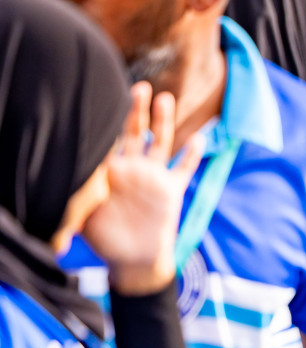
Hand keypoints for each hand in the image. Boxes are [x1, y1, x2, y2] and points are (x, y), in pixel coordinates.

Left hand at [81, 83, 202, 295]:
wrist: (132, 259)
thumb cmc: (105, 238)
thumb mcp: (85, 212)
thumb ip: (79, 194)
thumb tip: (65, 181)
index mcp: (110, 171)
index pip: (109, 140)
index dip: (108, 120)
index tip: (105, 97)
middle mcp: (133, 169)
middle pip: (135, 133)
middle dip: (136, 110)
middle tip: (138, 88)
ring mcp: (154, 178)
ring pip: (161, 143)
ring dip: (164, 122)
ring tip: (165, 99)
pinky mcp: (171, 190)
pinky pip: (184, 169)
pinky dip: (192, 155)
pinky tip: (199, 138)